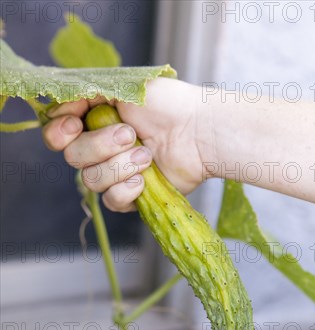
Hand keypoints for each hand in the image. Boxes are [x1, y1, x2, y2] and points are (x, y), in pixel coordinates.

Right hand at [43, 78, 206, 211]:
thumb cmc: (169, 105)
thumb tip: (60, 106)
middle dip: (100, 146)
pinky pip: (111, 201)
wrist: (200, 132)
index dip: (58, 133)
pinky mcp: (132, 196)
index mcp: (94, 120)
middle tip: (131, 134)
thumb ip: (86, 93)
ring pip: (91, 181)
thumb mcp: (124, 87)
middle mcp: (101, 148)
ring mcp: (116, 173)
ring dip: (119, 166)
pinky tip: (146, 178)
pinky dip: (127, 190)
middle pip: (72, 157)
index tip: (75, 124)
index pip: (56, 133)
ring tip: (147, 156)